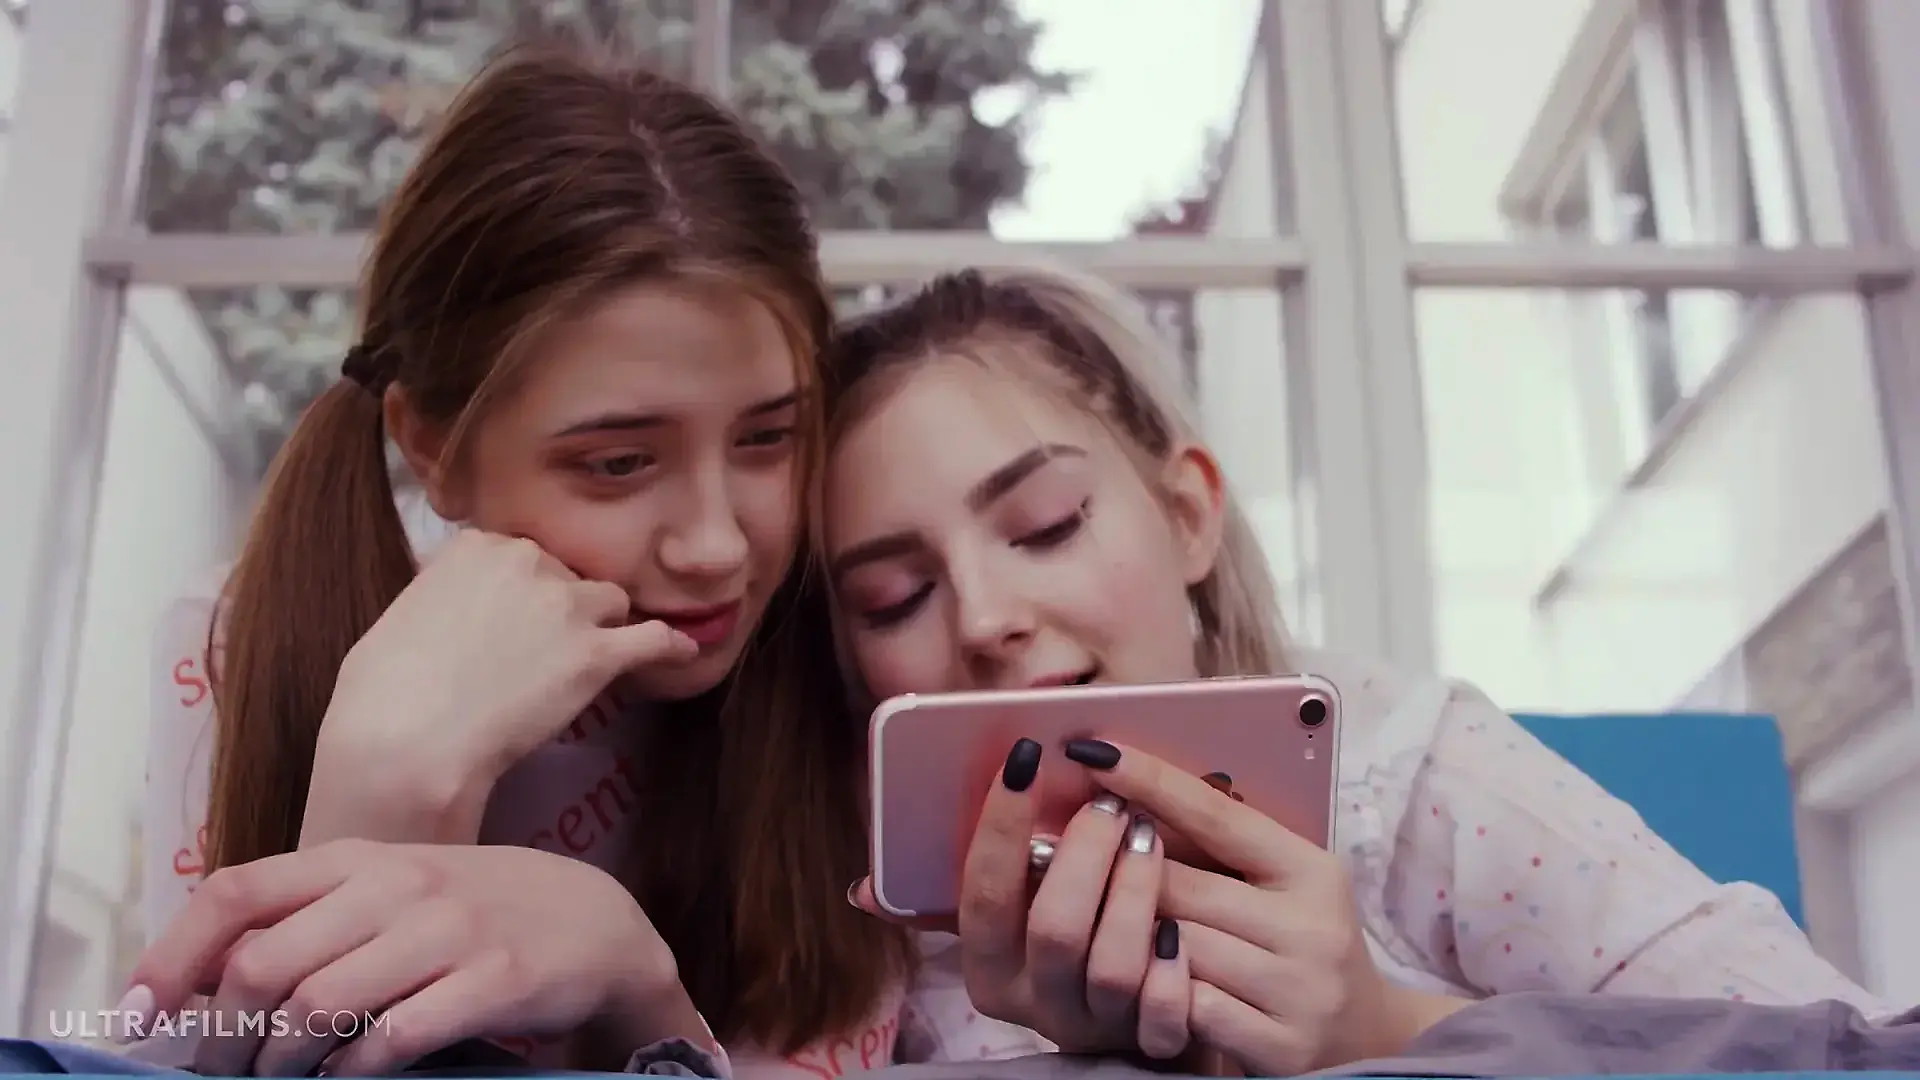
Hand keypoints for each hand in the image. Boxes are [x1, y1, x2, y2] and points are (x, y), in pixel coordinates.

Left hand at [125, 840, 702, 1076]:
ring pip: (319, 1006)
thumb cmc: (472, 911)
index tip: (138, 1017)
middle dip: (224, 1035)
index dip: (172, 958)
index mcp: (358, 857)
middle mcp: (397, 885)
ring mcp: (448, 930)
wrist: (594, 920)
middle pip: (265, 964)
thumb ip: (312, 919)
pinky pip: (395, 1038)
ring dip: (282, 1063)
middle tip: (222, 1071)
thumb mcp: (390, 893)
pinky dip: (354, 1072)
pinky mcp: (494, 978)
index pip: (237, 892)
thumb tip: (208, 978)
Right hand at [310, 531, 696, 830]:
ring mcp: (569, 606)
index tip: (514, 621)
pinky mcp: (597, 654)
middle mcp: (530, 561)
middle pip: (569, 576)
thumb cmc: (384, 689)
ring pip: (610, 603)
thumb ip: (442, 593)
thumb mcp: (402, 614)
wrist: (409, 736)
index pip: (522, 555)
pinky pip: (653, 639)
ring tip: (594, 662)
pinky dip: (669, 646)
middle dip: (562, 609)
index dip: (521, 593)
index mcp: (478, 545)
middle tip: (542, 654)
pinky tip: (682, 652)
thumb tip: (450, 599)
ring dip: (604, 628)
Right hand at [851, 738, 1189, 1059]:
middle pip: (1053, 927)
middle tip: (1110, 802)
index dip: (1002, 822)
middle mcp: (1033, 1003)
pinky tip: (1180, 924)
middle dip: (1084, 853)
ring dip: (1135, 892)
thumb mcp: (1005, 929)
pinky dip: (1173, 968)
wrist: (1136, 1037)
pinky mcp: (1151, 1048)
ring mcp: (1094, 1027)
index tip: (1027, 755)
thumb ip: (952, 897)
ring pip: (1112, 965)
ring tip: (1150, 838)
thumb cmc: (1067, 949)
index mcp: (987, 965)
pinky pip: (1163, 1016)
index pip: (981, 892)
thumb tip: (861, 889)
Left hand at [1058, 738, 1450, 1074]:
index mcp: (1311, 870)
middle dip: (1119, 872)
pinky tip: (1142, 990)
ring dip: (1130, 937)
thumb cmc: (1301, 946)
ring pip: (1174, 947)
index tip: (1092, 750)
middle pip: (1179, 885)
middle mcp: (1311, 926)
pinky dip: (1156, 996)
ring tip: (1102, 928)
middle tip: (1069, 853)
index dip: (1149, 779)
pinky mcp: (1279, 1046)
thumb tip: (1127, 799)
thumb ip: (1221, 853)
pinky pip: (1185, 1008)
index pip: (1216, 814)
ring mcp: (1297, 990)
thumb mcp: (1282, 888)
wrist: (1368, 1041)